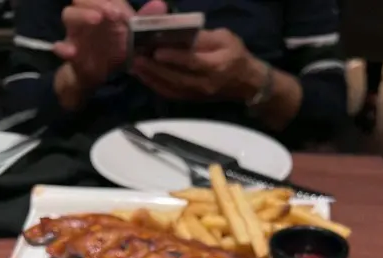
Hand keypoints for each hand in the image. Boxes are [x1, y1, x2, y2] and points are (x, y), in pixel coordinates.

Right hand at [54, 0, 167, 90]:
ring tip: (95, 20)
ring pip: (70, 15)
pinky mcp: (70, 52)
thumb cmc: (114, 49)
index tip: (123, 14)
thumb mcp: (132, 36)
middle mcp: (87, 16)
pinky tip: (69, 51)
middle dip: (97, 2)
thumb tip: (161, 4)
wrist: (98, 75)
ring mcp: (76, 32)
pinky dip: (63, 48)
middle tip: (113, 14)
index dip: (110, 1)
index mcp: (102, 10)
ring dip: (82, 15)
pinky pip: (61, 46)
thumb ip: (144, 20)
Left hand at [131, 28, 266, 101]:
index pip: (192, 62)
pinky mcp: (192, 99)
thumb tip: (181, 33)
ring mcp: (197, 94)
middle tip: (137, 58)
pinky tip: (145, 76)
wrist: (247, 82)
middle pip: (176, 78)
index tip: (156, 51)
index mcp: (215, 66)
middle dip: (155, 69)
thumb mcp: (225, 38)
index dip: (173, 57)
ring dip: (151, 78)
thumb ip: (203, 37)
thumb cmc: (236, 55)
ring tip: (136, 66)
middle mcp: (204, 84)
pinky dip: (156, 86)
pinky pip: (171, 94)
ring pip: (171, 88)